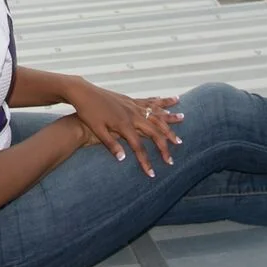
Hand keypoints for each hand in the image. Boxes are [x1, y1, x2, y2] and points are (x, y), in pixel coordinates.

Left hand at [64, 81, 182, 175]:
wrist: (83, 92)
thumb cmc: (88, 112)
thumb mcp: (97, 130)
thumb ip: (111, 144)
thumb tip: (123, 159)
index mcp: (123, 124)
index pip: (139, 147)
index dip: (146, 161)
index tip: (152, 174)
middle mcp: (132, 114)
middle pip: (154, 131)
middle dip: (165, 144)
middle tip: (172, 157)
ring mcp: (133, 105)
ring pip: (156, 114)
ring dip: (170, 119)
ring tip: (183, 120)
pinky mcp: (131, 99)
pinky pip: (150, 102)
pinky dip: (163, 102)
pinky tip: (173, 100)